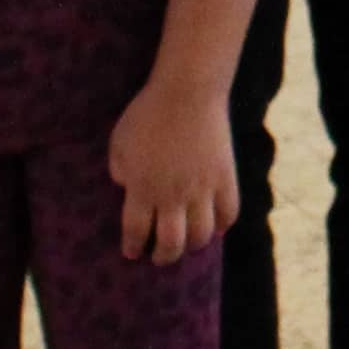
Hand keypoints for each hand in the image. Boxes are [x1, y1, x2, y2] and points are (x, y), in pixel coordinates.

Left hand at [108, 80, 238, 261]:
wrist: (187, 91)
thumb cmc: (147, 113)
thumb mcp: (119, 141)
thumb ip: (119, 170)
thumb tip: (127, 188)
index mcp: (142, 188)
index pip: (136, 232)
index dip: (133, 247)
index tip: (132, 253)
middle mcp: (172, 195)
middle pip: (170, 243)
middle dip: (163, 256)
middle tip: (160, 257)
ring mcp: (202, 189)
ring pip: (201, 236)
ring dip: (193, 246)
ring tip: (188, 245)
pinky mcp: (225, 179)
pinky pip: (228, 214)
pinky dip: (221, 226)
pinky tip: (214, 228)